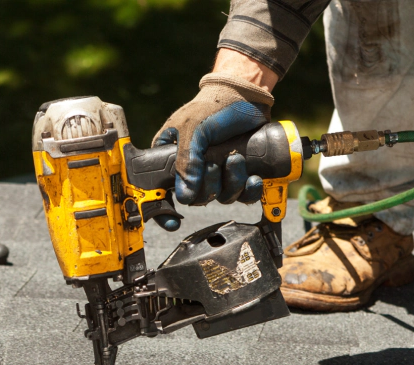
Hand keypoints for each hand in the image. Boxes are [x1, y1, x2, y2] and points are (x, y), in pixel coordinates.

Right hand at [154, 73, 273, 205]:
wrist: (247, 95)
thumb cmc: (213, 105)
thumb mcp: (193, 129)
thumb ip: (186, 160)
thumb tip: (184, 195)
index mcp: (171, 158)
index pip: (160, 190)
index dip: (163, 209)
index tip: (171, 220)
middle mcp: (192, 169)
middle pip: (196, 198)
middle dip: (210, 186)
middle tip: (215, 164)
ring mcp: (216, 172)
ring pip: (220, 197)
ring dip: (231, 183)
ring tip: (237, 160)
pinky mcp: (238, 173)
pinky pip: (242, 195)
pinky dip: (249, 191)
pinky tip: (253, 178)